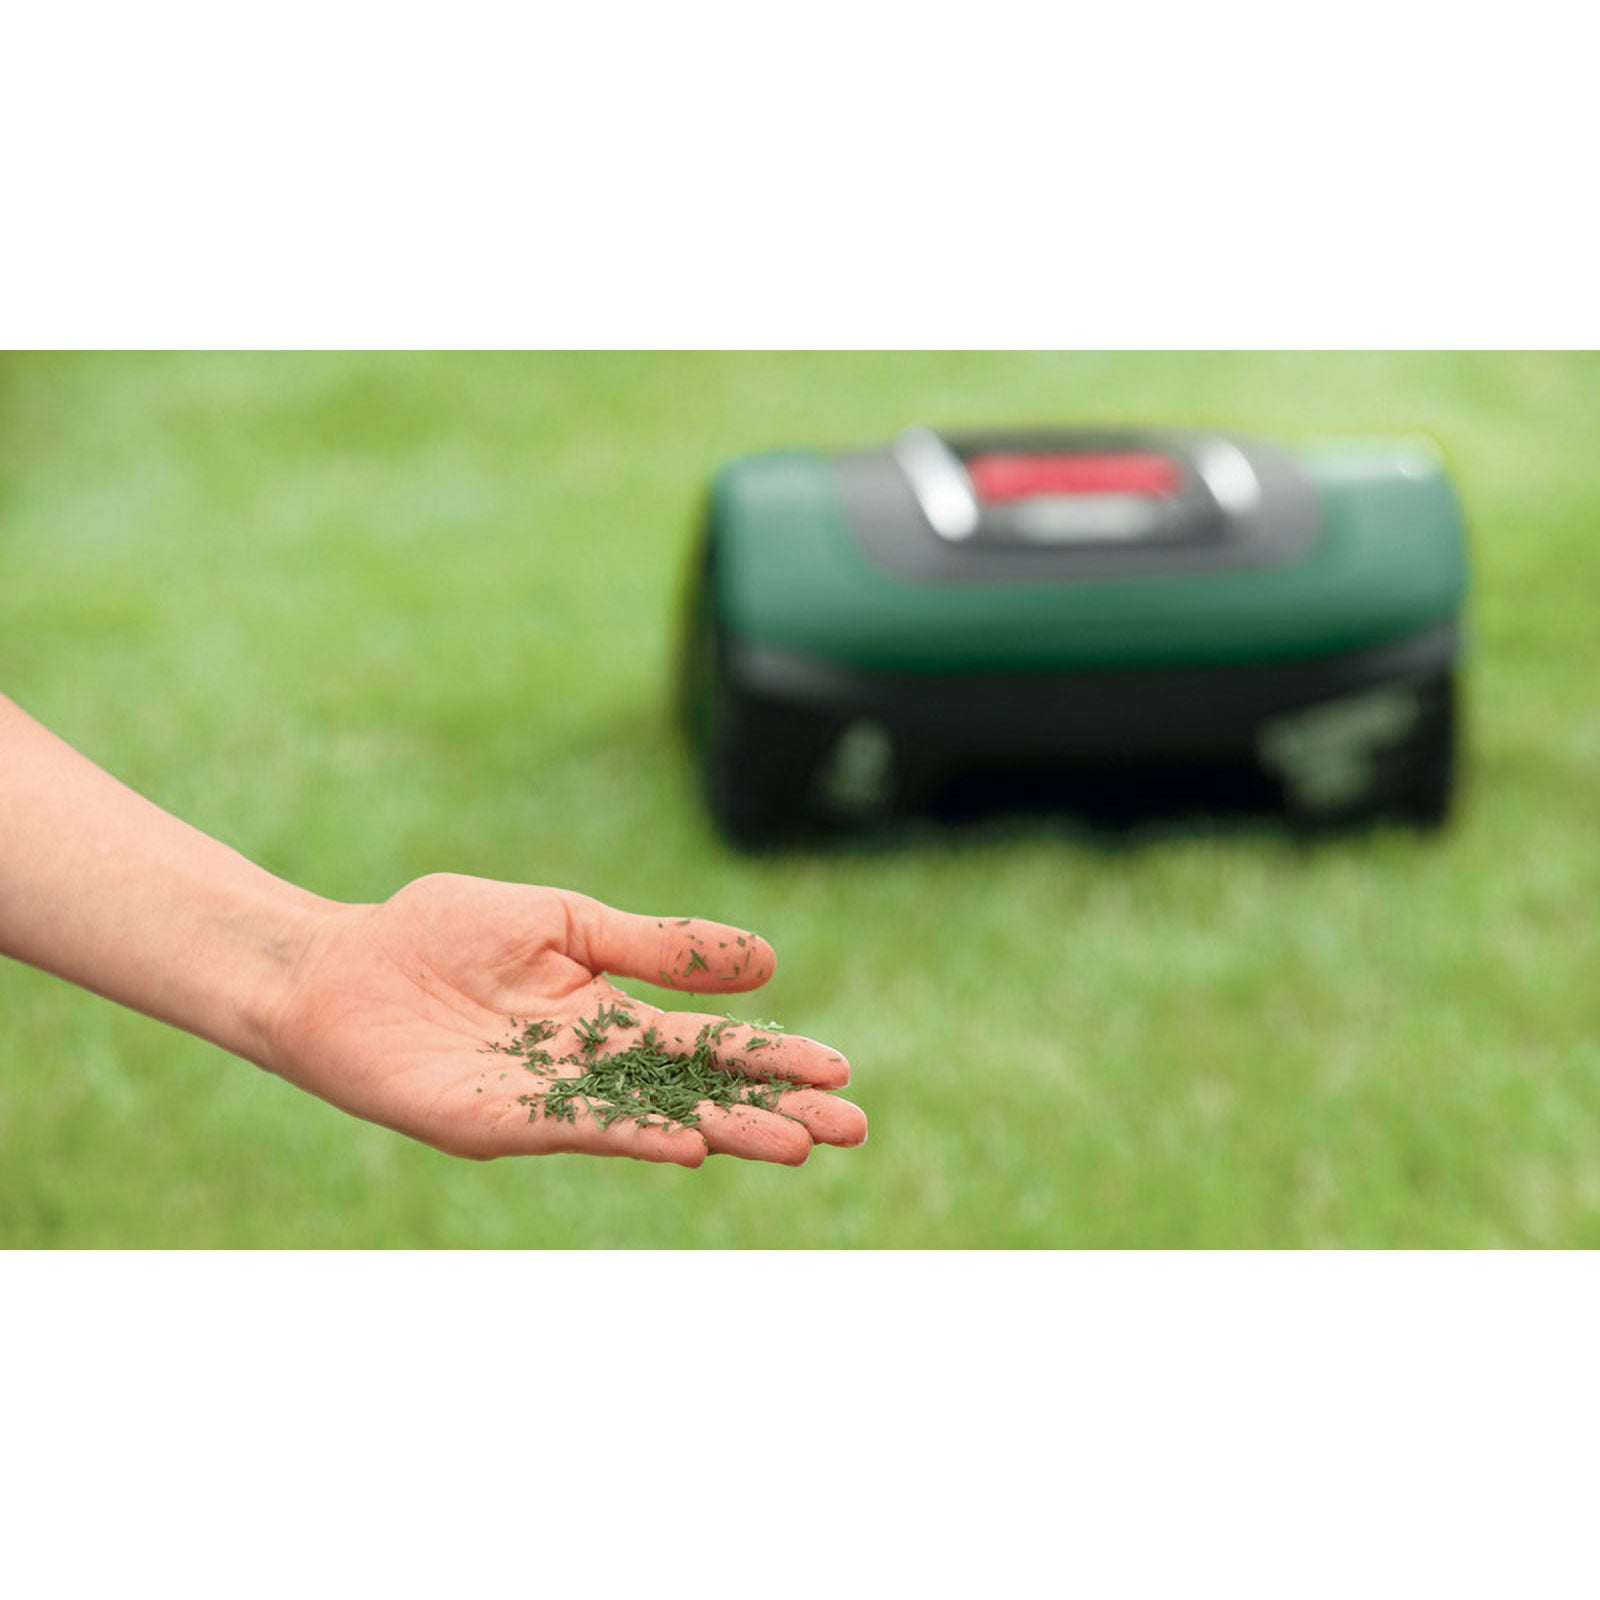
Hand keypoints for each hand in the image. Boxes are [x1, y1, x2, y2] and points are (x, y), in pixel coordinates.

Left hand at [264, 873, 867, 1165]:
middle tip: (850, 1129)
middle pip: (697, 1092)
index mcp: (611, 1016)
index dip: (772, 1057)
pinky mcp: (496, 1119)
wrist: (340, 964)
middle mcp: (591, 1068)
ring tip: (795, 1145)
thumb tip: (765, 960)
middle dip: (773, 1110)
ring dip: (725, 1133)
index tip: (840, 1071)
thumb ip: (656, 947)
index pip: (710, 1042)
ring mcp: (548, 1100)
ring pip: (652, 1121)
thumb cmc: (443, 934)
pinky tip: (689, 1145)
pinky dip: (635, 1139)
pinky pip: (576, 1130)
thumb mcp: (567, 923)